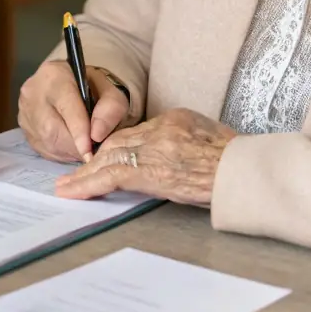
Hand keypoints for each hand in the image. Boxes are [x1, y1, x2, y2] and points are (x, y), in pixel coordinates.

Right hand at [18, 59, 130, 163]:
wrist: (73, 83)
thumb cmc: (93, 87)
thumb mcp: (111, 90)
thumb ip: (110, 108)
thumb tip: (97, 135)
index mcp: (54, 74)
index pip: (66, 107)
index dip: (79, 132)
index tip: (90, 152)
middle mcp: (33, 90)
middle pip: (52, 129)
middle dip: (76, 146)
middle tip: (93, 151)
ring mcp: (24, 110)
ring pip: (46, 142)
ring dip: (69, 151)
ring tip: (84, 147)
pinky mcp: (23, 126)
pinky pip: (42, 148)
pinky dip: (60, 153)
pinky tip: (71, 145)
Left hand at [54, 107, 235, 205]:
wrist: (245, 171)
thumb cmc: (238, 162)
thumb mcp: (210, 139)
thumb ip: (186, 142)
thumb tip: (174, 156)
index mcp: (175, 119)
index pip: (136, 133)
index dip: (115, 147)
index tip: (101, 158)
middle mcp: (160, 129)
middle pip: (117, 142)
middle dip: (92, 158)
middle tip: (72, 173)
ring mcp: (154, 149)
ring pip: (108, 158)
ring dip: (84, 174)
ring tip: (65, 187)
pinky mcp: (151, 171)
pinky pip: (111, 176)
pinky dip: (89, 184)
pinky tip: (74, 192)